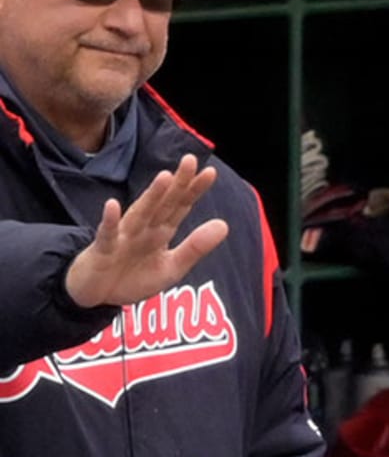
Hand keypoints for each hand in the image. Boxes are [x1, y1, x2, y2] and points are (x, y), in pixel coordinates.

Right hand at [65, 154, 229, 308]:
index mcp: (161, 232)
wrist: (96, 295)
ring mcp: (122, 237)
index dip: (194, 190)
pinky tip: (112, 206)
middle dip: (177, 184)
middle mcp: (143, 229)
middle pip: (163, 204)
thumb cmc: (133, 277)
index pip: (180, 206)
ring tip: (165, 177)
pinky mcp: (103, 250)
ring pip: (139, 214)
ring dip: (151, 197)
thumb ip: (196, 247)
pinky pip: (107, 235)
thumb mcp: (172, 267)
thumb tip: (224, 224)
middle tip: (190, 160)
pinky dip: (110, 222)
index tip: (210, 172)